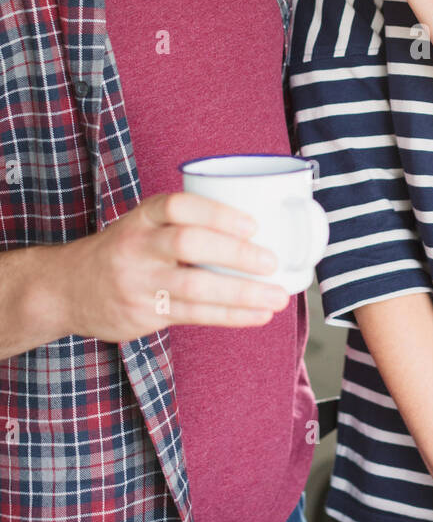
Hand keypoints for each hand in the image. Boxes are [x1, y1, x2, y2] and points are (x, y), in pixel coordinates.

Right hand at [38, 192, 290, 344]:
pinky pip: (193, 316)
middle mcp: (138, 246)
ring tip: (277, 297)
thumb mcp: (144, 225)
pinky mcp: (143, 314)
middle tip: (271, 261)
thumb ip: (185, 224)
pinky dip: (230, 316)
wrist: (66, 288)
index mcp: (142, 217)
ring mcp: (138, 282)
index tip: (252, 224)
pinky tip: (257, 315)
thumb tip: (257, 230)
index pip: (177, 205)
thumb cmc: (125, 251)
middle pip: (188, 244)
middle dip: (235, 254)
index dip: (217, 213)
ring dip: (242, 294)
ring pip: (194, 287)